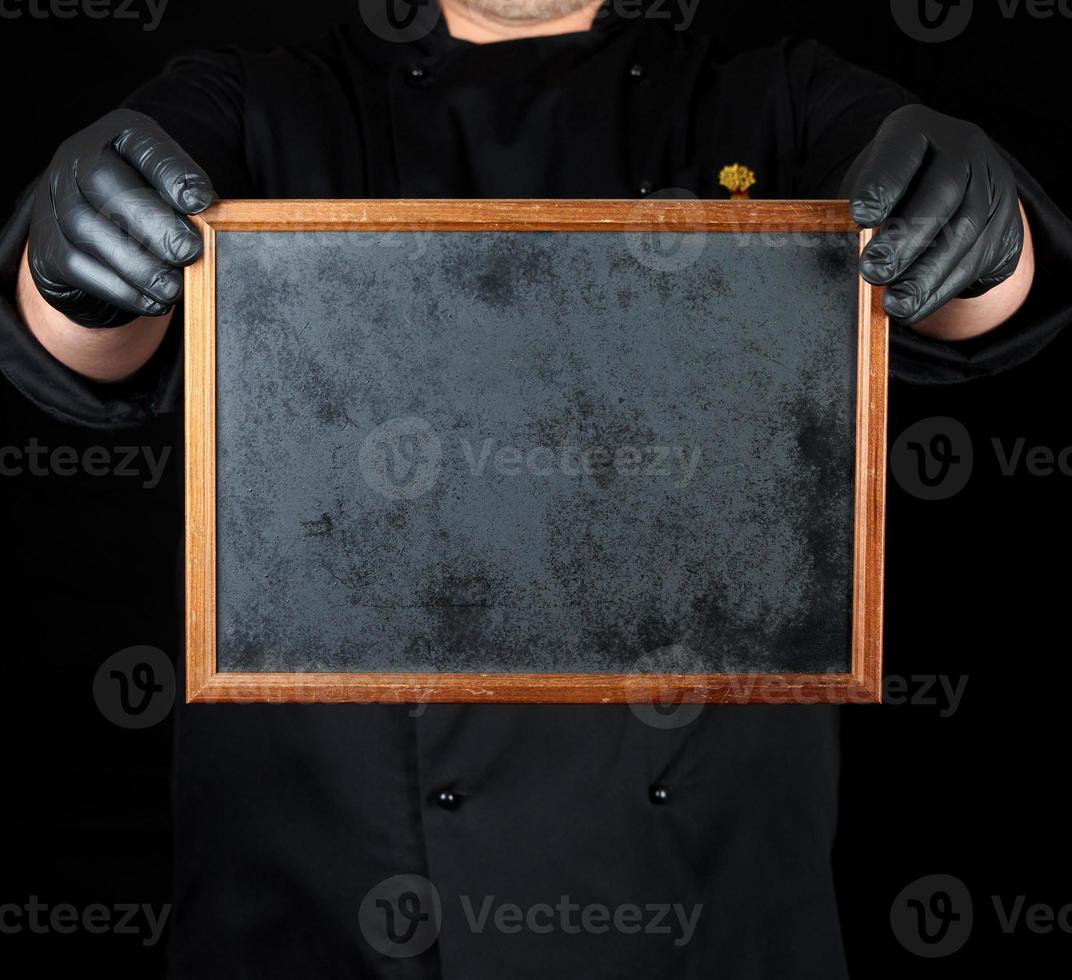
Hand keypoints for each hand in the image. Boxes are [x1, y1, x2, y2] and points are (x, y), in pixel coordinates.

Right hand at [27, 108, 214, 327]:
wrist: (94, 241)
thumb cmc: (148, 211)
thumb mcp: (172, 195)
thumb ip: (189, 205)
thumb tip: (211, 228)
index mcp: (118, 137)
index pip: (141, 142)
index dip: (171, 172)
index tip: (201, 201)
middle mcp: (77, 160)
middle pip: (103, 180)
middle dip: (152, 221)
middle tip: (188, 252)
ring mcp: (54, 202)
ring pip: (85, 227)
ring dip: (137, 263)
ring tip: (173, 287)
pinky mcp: (46, 246)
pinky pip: (77, 266)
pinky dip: (120, 288)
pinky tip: (153, 302)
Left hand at [845, 104, 1023, 326]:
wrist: (947, 189)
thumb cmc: (889, 189)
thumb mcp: (869, 184)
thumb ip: (861, 211)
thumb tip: (843, 257)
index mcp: (917, 129)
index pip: (903, 151)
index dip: (883, 184)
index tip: (860, 216)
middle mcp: (963, 149)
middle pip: (942, 193)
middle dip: (906, 237)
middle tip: (872, 270)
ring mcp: (991, 185)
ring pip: (965, 232)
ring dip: (925, 274)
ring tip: (893, 303)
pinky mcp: (1005, 225)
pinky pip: (975, 261)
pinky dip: (940, 290)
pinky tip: (912, 308)